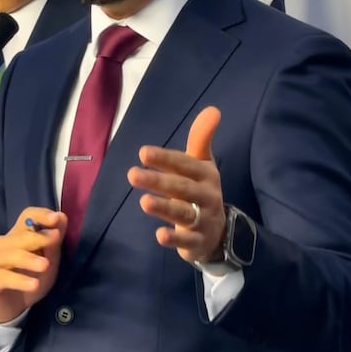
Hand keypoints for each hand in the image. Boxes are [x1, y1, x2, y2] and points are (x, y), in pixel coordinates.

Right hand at [0, 208, 66, 324]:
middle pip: (19, 235)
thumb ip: (53, 243)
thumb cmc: (29, 281)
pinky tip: (33, 285)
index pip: (26, 217)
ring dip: (29, 259)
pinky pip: (3, 277)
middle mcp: (2, 245)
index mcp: (18, 236)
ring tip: (45, 266)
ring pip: (10, 255)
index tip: (56, 218)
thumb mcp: (48, 263)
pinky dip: (19, 280)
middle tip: (55, 241)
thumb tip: (62, 217)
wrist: (9, 309)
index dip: (40, 215)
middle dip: (38, 237)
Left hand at [127, 106, 225, 263]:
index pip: (185, 165)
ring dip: (164, 207)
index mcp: (206, 175)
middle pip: (182, 188)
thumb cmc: (202, 191)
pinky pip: (187, 241)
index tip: (143, 153)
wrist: (218, 232)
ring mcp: (203, 220)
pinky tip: (160, 235)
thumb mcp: (203, 165)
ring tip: (143, 202)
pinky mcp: (197, 242)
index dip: (166, 159)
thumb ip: (201, 139)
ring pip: (183, 213)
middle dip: (158, 181)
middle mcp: (206, 196)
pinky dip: (174, 239)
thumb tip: (213, 109)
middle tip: (132, 174)